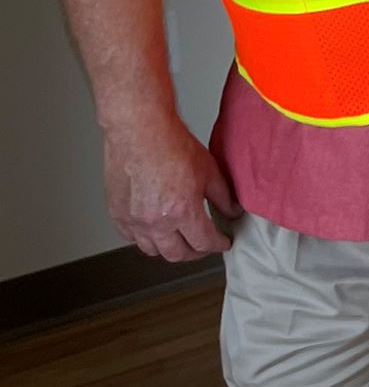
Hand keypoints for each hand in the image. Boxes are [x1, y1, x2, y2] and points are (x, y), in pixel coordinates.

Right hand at [102, 113, 237, 260]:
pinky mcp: (117, 214)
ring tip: (180, 241)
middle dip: (195, 253)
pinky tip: (154, 231)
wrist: (139, 131)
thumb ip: (222, 196)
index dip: (217, 245)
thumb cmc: (170, 145)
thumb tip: (232, 211)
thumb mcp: (209, 169)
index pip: (203, 243)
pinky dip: (145, 239)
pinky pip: (132, 239)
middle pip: (177, 254)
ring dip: (169, 249)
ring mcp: (133, 221)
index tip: (223, 243)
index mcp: (181, 212)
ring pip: (153, 251)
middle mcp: (155, 223)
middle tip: (203, 246)